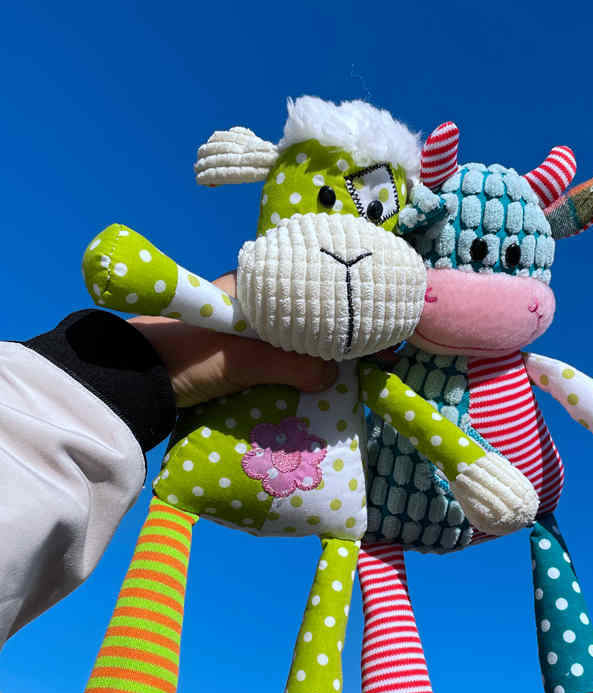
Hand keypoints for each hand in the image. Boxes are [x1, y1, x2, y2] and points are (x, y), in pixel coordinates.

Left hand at [129, 273, 337, 406]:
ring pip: (279, 344)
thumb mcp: (239, 360)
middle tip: (342, 361)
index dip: (328, 310)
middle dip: (315, 342)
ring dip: (297, 362)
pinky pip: (263, 362)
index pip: (301, 290)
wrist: (126, 379)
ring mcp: (231, 331)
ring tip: (326, 379)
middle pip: (293, 321)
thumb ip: (288, 365)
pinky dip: (279, 375)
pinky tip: (295, 389)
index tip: (351, 332)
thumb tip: (331, 375)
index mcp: (246, 288)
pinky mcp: (222, 356)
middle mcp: (242, 304)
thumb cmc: (182, 356)